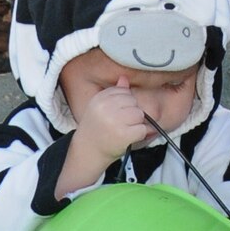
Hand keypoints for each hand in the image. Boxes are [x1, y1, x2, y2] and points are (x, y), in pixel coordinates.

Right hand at [60, 79, 157, 194]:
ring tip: (126, 130)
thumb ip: (113, 93)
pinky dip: (140, 134)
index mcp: (100, 99)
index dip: (125, 103)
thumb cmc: (95, 129)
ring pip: (139, 114)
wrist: (87, 151)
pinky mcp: (124, 135)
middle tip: (123, 123)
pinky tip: (130, 137)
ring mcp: (115, 121)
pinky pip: (142, 129)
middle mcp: (106, 108)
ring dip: (137, 123)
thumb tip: (124, 79)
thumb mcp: (99, 108)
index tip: (118, 113)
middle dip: (132, 112)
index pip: (124, 91)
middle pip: (133, 101)